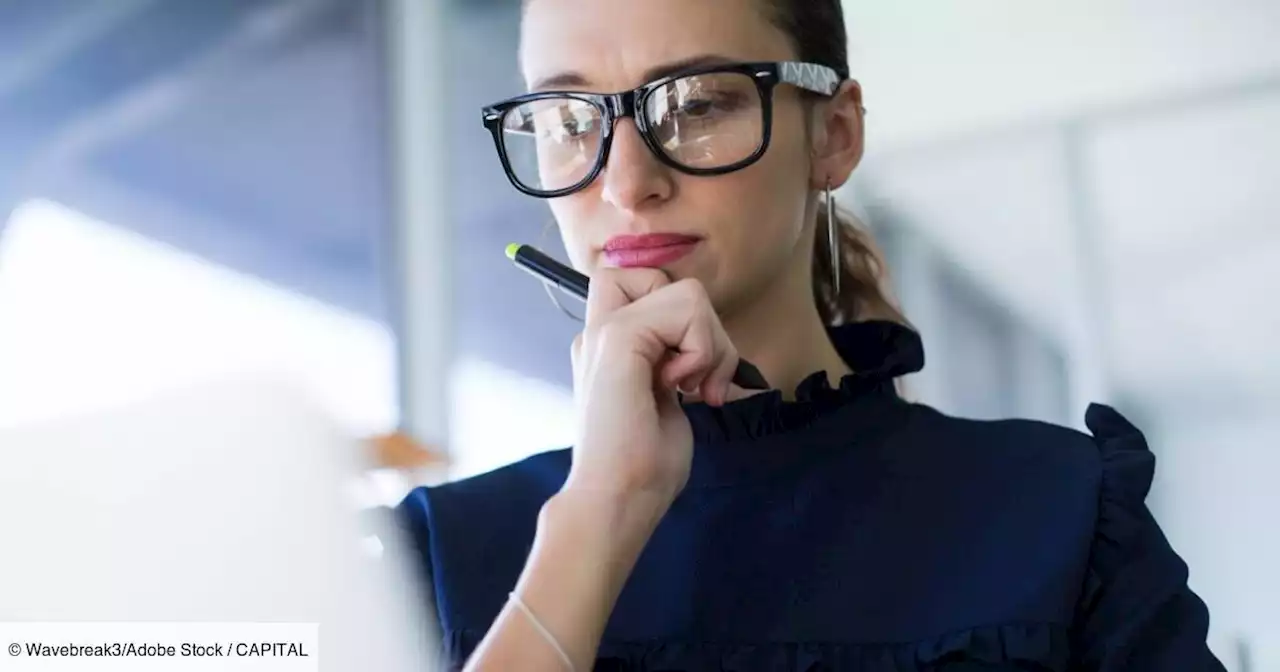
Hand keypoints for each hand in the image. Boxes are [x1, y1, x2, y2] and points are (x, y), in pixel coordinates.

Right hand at [566, 269, 741, 505]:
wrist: (617, 499)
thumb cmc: (643, 467)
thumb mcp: (666, 401)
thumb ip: (674, 363)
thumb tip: (705, 345)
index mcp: (606, 345)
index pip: (645, 286)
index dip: (681, 317)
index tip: (687, 371)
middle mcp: (599, 330)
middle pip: (663, 277)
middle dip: (704, 324)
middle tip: (700, 379)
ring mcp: (604, 330)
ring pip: (686, 290)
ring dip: (709, 341)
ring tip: (691, 388)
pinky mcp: (618, 337)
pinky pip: (685, 309)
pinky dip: (702, 349)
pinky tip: (680, 387)